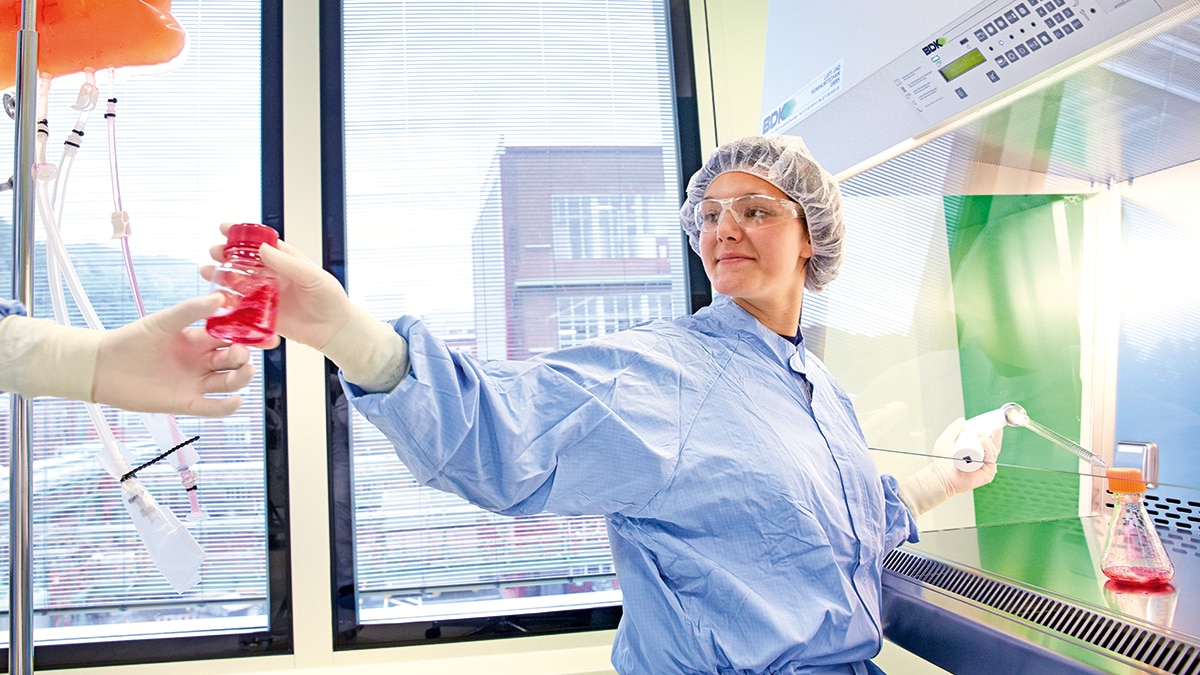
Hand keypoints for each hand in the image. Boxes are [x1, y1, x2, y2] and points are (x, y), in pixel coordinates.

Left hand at [93, 293, 253, 416]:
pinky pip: (212, 407)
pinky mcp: (185, 402)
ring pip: (228, 383)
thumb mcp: (163, 322)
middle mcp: (201, 361)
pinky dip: (226, 407)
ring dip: (240, 378)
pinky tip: (235, 401)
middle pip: (233, 361)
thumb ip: (191, 311)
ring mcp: (195, 382)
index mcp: (199, 340)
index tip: (261, 333)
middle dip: (242, 356)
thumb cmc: (131, 340)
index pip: (231, 337)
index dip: (247, 336)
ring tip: (243, 371)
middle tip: (240, 352)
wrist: (103, 366)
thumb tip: (220, 298)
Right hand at [203, 222, 351, 349]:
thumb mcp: (312, 276)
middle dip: (226, 255)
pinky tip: (216, 297)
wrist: (334, 329)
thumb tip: (262, 248)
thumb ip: (287, 264)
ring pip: (238, 282)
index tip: (223, 227)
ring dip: (221, 276)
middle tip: (214, 252)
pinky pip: (241, 307)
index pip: (260, 244)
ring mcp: (266, 294)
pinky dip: (228, 302)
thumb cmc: (329, 298)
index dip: (240, 235)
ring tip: (207, 271)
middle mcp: (272, 275)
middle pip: (243, 262)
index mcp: (285, 260)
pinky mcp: (263, 315)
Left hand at [896, 417, 1002, 517]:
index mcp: (975, 452)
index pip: (987, 440)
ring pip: (993, 450)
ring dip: (988, 440)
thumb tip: (962, 420)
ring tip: (980, 434)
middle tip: (993, 424)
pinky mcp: (987, 474)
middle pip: (993, 445)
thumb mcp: (947, 439)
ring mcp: (985, 467)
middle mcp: (982, 460)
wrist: (939, 474)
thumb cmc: (941, 460)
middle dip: (995, 434)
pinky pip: (991, 459)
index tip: (992, 422)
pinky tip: (982, 440)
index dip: (991, 432)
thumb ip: (953, 429)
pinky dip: (988, 449)